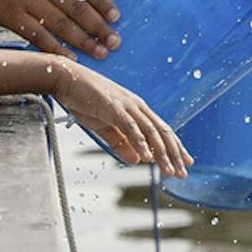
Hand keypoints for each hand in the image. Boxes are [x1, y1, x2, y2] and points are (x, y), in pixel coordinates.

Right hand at [0, 0, 117, 58]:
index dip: (102, 3)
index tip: (116, 17)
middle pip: (76, 8)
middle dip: (98, 27)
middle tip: (114, 42)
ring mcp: (28, 1)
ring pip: (61, 24)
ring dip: (83, 41)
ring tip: (100, 53)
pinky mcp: (15, 17)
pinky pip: (39, 36)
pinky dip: (56, 48)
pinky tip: (71, 59)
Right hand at [47, 61, 189, 175]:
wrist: (67, 79)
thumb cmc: (84, 100)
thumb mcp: (104, 126)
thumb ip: (121, 143)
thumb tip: (137, 161)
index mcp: (137, 109)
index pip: (161, 130)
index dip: (175, 147)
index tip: (184, 163)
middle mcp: (137, 107)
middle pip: (161, 132)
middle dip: (174, 154)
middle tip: (183, 172)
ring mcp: (126, 106)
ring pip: (150, 132)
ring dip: (161, 153)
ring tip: (169, 170)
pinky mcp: (114, 108)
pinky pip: (131, 128)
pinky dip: (140, 143)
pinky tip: (147, 158)